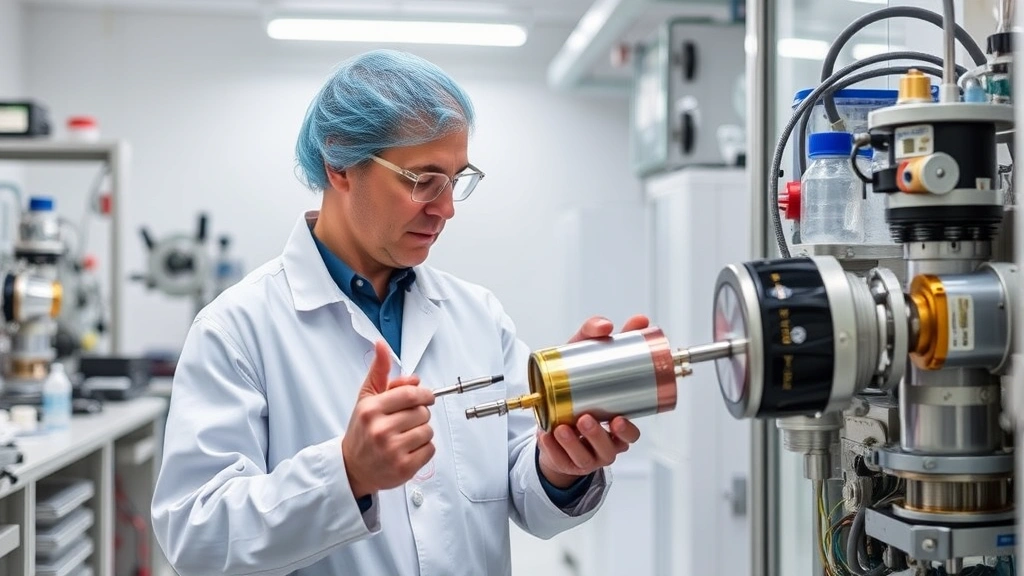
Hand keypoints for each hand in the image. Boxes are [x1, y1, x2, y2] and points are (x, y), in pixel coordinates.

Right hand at [342, 340, 435, 498]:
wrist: (352, 467)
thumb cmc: (362, 431)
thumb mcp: (366, 398)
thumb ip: (379, 372)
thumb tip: (382, 345)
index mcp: (371, 409)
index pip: (410, 394)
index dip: (424, 394)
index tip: (426, 397)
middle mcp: (380, 430)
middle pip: (422, 412)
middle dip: (420, 413)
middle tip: (408, 420)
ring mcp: (392, 450)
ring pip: (428, 430)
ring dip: (422, 431)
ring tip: (406, 435)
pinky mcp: (403, 468)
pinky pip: (430, 449)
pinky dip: (424, 448)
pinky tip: (408, 449)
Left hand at [536, 314, 648, 487]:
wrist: (553, 411)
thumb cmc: (573, 387)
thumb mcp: (580, 358)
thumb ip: (594, 337)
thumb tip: (608, 324)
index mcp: (616, 424)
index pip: (630, 432)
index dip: (627, 430)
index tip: (619, 419)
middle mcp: (604, 442)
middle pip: (609, 448)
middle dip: (598, 436)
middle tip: (586, 418)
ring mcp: (584, 454)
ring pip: (584, 456)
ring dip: (573, 443)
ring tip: (563, 427)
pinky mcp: (564, 459)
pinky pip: (559, 459)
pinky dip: (551, 448)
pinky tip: (545, 436)